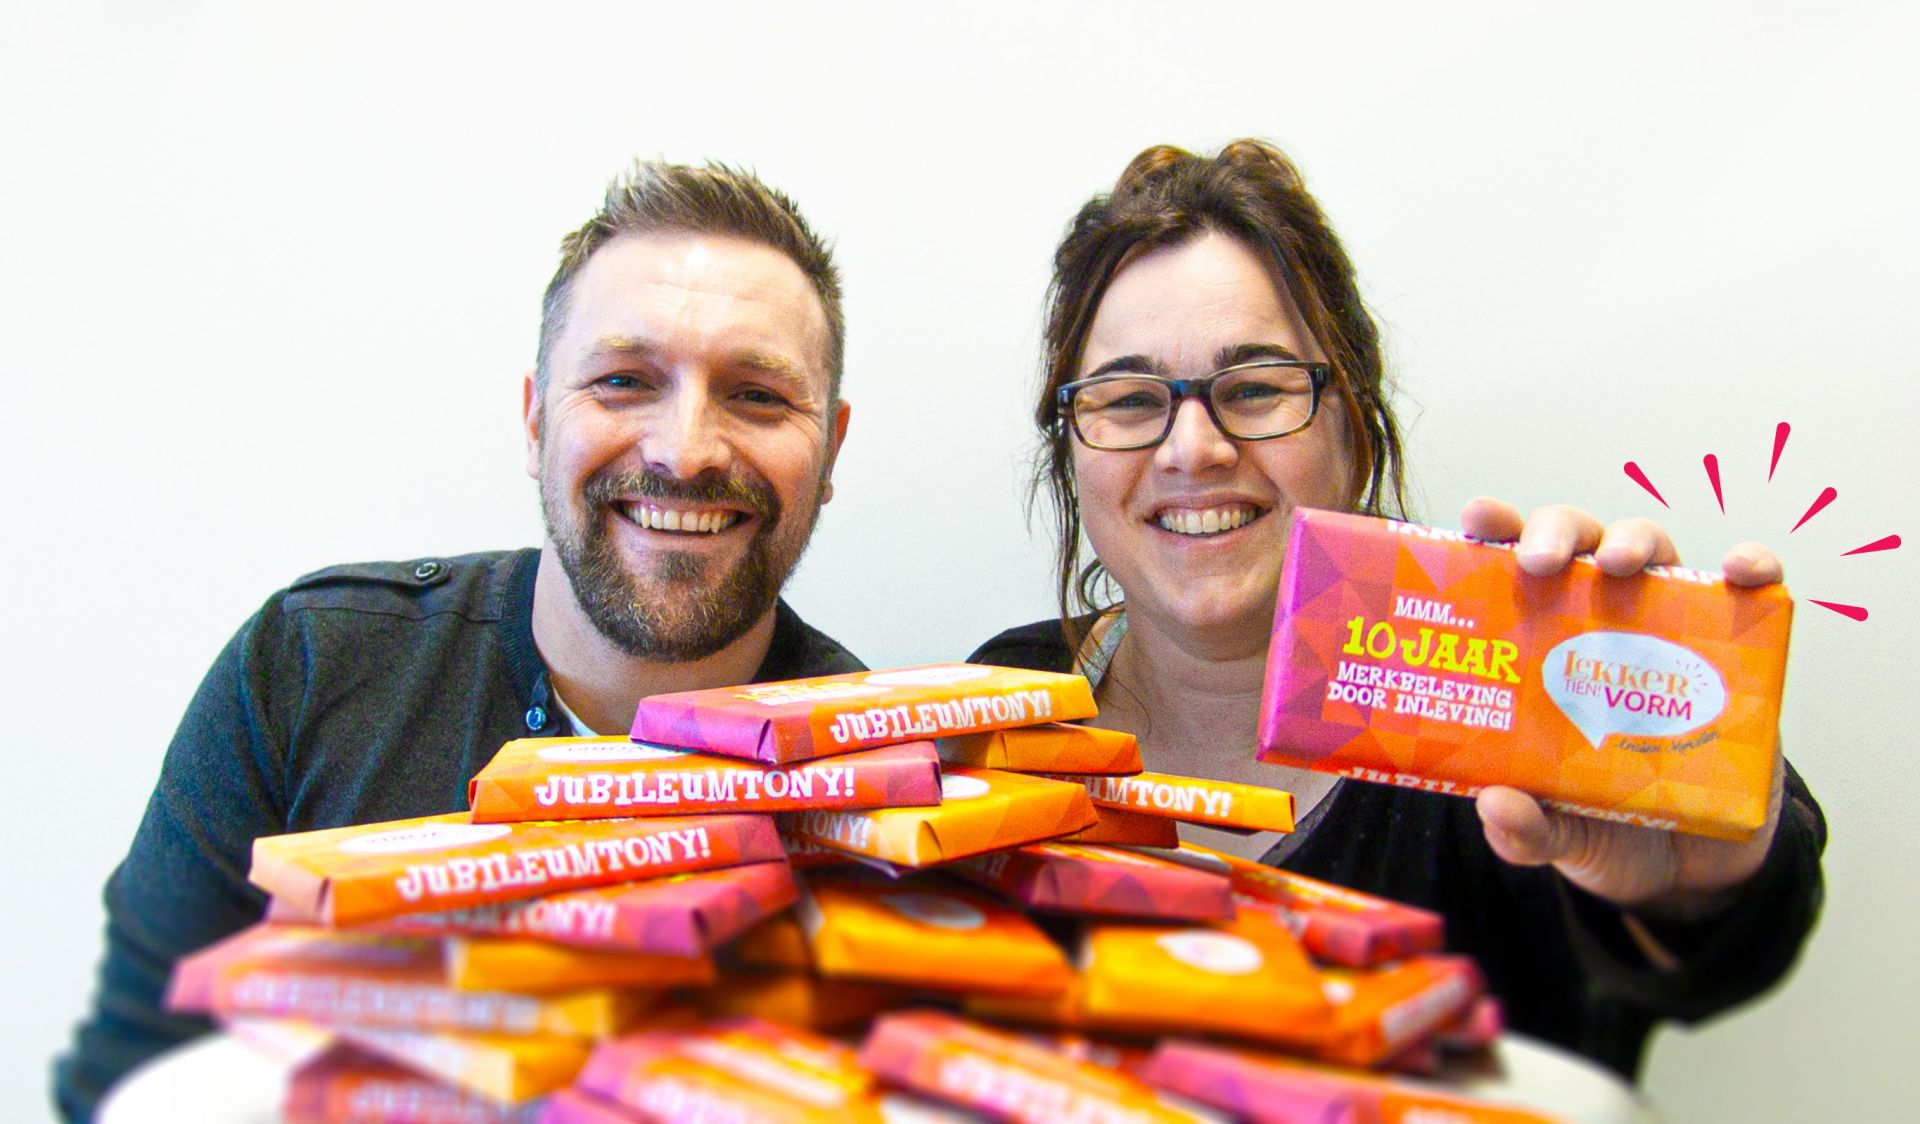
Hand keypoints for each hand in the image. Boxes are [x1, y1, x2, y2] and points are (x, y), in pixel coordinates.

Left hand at [1458, 497, 1784, 917]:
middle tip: (1540, 560)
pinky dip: (1751, 569)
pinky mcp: (1734, 649)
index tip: (1477, 519)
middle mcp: (1595, 619)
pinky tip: (1746, 574)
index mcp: (1535, 645)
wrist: (1697, 864)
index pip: (1506, 572)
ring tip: (1623, 563)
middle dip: (1556, 532)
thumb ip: (1526, 831)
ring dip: (1636, 542)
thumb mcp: (1560, 836)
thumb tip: (1496, 806)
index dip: (1494, 535)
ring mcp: (1667, 627)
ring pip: (1651, 551)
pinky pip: (1747, 592)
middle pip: (1575, 544)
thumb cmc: (1609, 824)